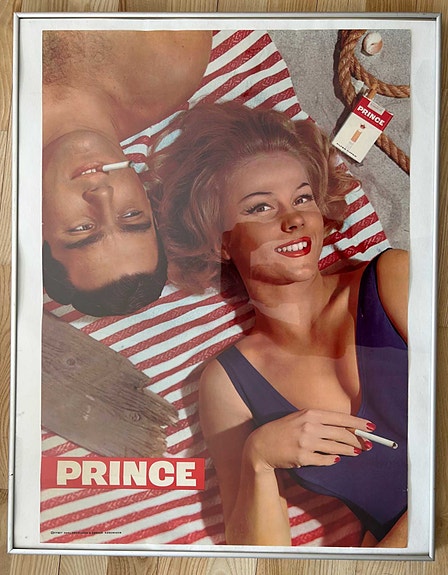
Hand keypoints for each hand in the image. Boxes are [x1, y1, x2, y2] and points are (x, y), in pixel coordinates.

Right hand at [243, 409, 373, 471]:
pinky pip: (325, 460)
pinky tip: (337, 459)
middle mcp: (309, 426)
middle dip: (358, 440)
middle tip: (368, 445)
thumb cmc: (282, 430)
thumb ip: (319, 421)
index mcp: (310, 414)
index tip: (371, 428)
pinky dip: (333, 460)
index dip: (358, 424)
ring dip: (349, 451)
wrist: (261, 444)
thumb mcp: (300, 418)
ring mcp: (306, 443)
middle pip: (342, 434)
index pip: (341, 418)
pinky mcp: (303, 458)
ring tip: (357, 452)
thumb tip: (343, 427)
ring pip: (336, 448)